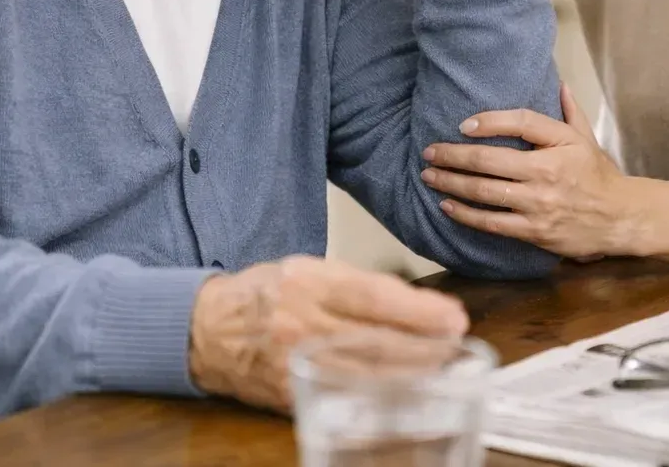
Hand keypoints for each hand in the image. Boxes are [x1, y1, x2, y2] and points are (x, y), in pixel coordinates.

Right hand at [188, 256, 467, 412]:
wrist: (211, 329)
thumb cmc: (270, 292)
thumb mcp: (311, 268)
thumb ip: (358, 284)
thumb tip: (415, 305)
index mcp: (310, 282)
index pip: (374, 296)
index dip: (419, 309)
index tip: (454, 316)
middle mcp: (303, 322)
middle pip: (375, 340)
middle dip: (425, 346)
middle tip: (457, 344)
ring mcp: (297, 363)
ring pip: (365, 376)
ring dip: (412, 375)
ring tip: (444, 368)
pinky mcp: (292, 396)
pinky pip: (345, 400)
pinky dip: (380, 397)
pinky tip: (407, 394)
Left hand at [421, 85, 632, 258]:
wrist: (620, 218)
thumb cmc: (599, 175)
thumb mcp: (586, 139)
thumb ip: (570, 111)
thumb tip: (559, 83)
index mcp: (560, 145)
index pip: (519, 123)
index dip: (488, 121)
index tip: (461, 124)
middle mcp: (546, 174)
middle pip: (489, 161)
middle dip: (452, 156)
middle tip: (429, 153)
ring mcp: (538, 205)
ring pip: (485, 193)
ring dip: (452, 184)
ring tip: (429, 177)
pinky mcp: (534, 231)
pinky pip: (493, 223)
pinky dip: (466, 214)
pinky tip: (448, 206)